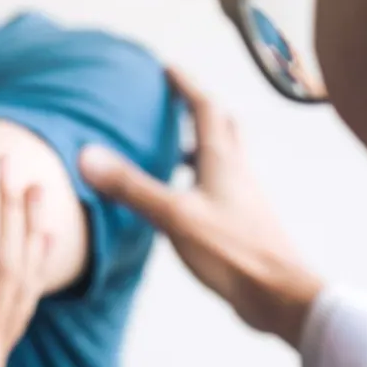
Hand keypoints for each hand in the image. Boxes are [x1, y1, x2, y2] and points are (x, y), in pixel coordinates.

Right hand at [79, 67, 323, 346]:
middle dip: (199, 110)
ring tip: (174, 148)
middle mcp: (237, 172)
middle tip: (176, 103)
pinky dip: (201, 180)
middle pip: (223, 128)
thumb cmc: (232, 252)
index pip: (205, 109)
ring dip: (201, 146)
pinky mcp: (242, 223)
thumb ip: (132, 187)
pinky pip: (221, 188)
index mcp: (222, 161)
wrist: (278, 296)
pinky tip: (184, 200)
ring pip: (224, 159)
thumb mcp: (174, 216)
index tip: (167, 70)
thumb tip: (89, 156)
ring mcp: (243, 198)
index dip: (185, 87)